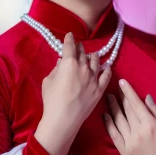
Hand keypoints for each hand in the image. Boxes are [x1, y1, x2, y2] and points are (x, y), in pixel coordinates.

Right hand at [35, 32, 111, 154]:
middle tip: (78, 46)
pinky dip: (107, 69)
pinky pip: (106, 76)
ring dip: (93, 56)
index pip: (69, 46)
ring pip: (96, 62)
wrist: (63, 118)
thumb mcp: (48, 81)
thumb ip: (56, 69)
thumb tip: (61, 62)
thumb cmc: (52, 100)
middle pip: (83, 53)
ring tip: (92, 54)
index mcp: (69, 63)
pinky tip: (107, 67)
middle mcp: (83, 67)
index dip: (69, 39)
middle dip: (80, 48)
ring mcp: (93, 78)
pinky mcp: (100, 89)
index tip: (69, 36)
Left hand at [103, 79, 155, 154]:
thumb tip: (147, 98)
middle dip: (120, 98)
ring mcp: (129, 143)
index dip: (128, 92)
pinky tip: (105, 115)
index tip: (122, 82)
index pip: (136, 104)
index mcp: (151, 125)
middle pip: (126, 111)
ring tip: (108, 98)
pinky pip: (114, 135)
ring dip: (112, 107)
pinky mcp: (124, 152)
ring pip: (118, 120)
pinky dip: (108, 124)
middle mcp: (138, 133)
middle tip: (114, 88)